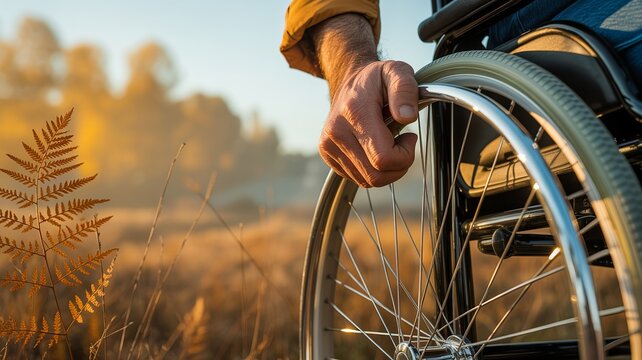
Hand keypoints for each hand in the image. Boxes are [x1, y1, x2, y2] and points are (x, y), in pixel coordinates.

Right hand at [318, 60, 417, 186]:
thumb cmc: (377, 80)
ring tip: (389, 143)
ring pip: (367, 181)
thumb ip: (405, 89)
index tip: (409, 137)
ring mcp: (328, 145)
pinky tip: (374, 149)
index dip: (405, 156)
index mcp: (355, 112)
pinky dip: (372, 169)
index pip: (383, 158)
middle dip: (398, 166)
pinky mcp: (327, 155)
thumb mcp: (397, 71)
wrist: (349, 82)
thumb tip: (407, 116)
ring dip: (386, 169)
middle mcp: (336, 132)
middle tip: (403, 144)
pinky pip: (357, 178)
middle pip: (376, 175)